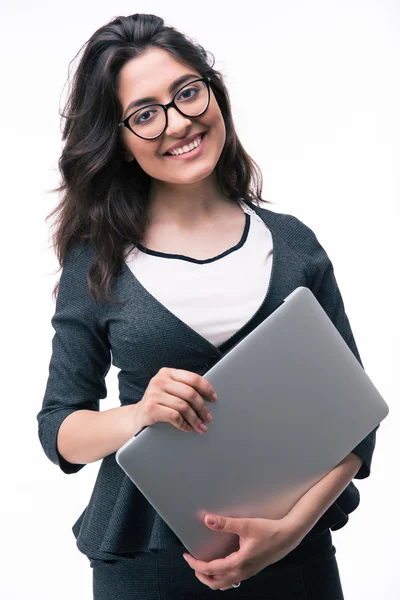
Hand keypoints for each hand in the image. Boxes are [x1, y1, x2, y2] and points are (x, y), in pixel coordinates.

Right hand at [134, 367, 216, 433]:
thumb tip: (209, 396)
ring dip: (195, 419)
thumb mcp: (170, 391)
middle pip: (190, 393)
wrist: (137, 417)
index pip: (193, 378)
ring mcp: (153, 393)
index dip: (206, 389)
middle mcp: (159, 380)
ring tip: (200, 427)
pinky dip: (184, 424)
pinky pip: (174, 416)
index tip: (214, 399)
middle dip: (202, 407)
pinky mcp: (150, 407)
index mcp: (167, 372)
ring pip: (183, 406)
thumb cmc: (159, 404)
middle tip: (208, 418)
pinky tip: (188, 428)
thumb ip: (184, 388)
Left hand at [183, 513, 304, 590]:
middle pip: (215, 583)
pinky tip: (220, 565)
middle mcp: (242, 572)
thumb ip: (226, 523)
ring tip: (203, 566)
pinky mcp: (250, 570)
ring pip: (224, 584)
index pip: (211, 569)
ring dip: (211, 578)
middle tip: (192, 562)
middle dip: (201, 575)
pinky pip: (232, 580)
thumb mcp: (246, 525)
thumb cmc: (269, 531)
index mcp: (238, 563)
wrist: (288, 537)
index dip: (196, 564)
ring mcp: (247, 573)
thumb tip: (208, 520)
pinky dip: (221, 577)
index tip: (187, 557)